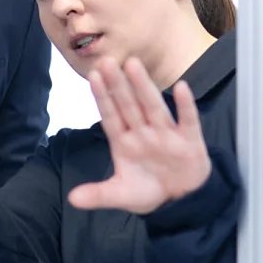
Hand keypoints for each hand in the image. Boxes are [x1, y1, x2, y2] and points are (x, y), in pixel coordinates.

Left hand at [68, 59, 211, 214]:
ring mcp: (166, 134)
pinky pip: (188, 120)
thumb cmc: (148, 191)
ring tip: (134, 65)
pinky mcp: (189, 141)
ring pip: (153, 107)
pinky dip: (186, 106)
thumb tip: (72, 199)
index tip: (93, 77)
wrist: (181, 202)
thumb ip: (98, 195)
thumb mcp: (121, 195)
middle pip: (129, 105)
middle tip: (107, 61)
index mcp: (124, 142)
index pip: (111, 116)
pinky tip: (182, 87)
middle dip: (118, 84)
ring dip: (144, 87)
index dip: (102, 97)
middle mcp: (143, 133)